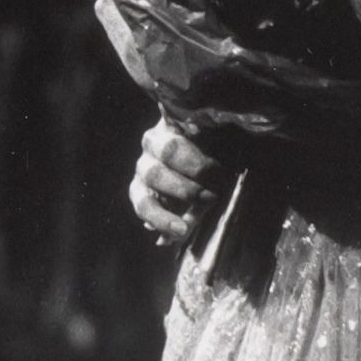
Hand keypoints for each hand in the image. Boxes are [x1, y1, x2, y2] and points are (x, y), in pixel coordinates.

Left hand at [128, 119, 234, 246]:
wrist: (211, 146)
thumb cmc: (201, 183)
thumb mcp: (194, 204)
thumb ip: (184, 218)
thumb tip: (164, 241)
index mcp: (144, 188)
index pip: (143, 204)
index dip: (160, 218)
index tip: (183, 231)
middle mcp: (145, 163)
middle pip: (154, 176)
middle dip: (185, 190)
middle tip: (211, 196)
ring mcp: (155, 138)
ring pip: (167, 151)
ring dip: (195, 166)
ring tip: (217, 173)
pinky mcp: (170, 118)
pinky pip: (179, 126)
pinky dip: (196, 137)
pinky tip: (209, 143)